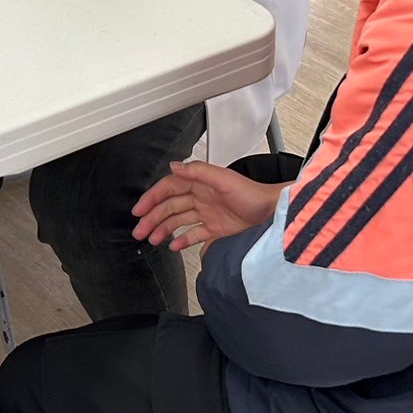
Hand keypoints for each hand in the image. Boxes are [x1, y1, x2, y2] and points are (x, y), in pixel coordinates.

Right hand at [132, 160, 282, 251]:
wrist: (273, 213)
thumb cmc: (253, 194)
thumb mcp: (224, 179)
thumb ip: (198, 171)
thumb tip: (175, 166)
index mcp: (200, 183)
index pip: (169, 188)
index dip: (152, 198)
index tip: (139, 209)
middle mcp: (202, 197)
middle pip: (170, 207)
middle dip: (152, 218)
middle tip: (139, 231)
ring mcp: (208, 214)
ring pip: (179, 221)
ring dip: (163, 229)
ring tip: (152, 239)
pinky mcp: (217, 229)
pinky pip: (194, 235)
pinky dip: (182, 240)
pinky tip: (173, 246)